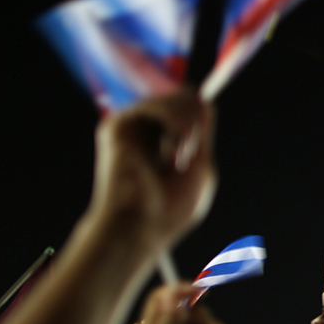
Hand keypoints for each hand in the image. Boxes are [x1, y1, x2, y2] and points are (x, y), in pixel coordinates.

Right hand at [88, 88, 216, 248]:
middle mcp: (147, 129)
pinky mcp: (118, 125)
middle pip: (183, 96)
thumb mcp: (200, 167)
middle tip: (190, 153)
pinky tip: (175, 143)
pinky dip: (174, 120)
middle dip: (197, 118)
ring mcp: (132, 126)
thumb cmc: (170, 209)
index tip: (198, 142)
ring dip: (189, 124)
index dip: (199, 112)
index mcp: (165, 140)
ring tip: (181, 154)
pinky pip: (156, 105)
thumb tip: (204, 100)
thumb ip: (202, 133)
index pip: (188, 107)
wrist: (141, 227)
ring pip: (174, 97)